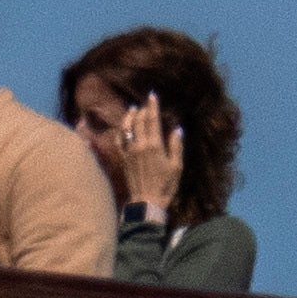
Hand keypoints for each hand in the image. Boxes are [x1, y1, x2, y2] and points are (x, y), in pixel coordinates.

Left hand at [111, 94, 184, 212]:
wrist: (147, 202)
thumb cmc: (165, 185)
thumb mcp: (176, 166)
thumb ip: (176, 146)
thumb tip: (177, 130)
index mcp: (154, 145)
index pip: (152, 120)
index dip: (152, 106)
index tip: (152, 96)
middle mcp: (140, 145)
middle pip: (139, 121)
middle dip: (142, 109)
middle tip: (145, 103)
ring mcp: (129, 152)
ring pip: (126, 128)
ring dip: (129, 117)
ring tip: (133, 109)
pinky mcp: (123, 159)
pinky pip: (119, 141)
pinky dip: (121, 131)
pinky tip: (124, 128)